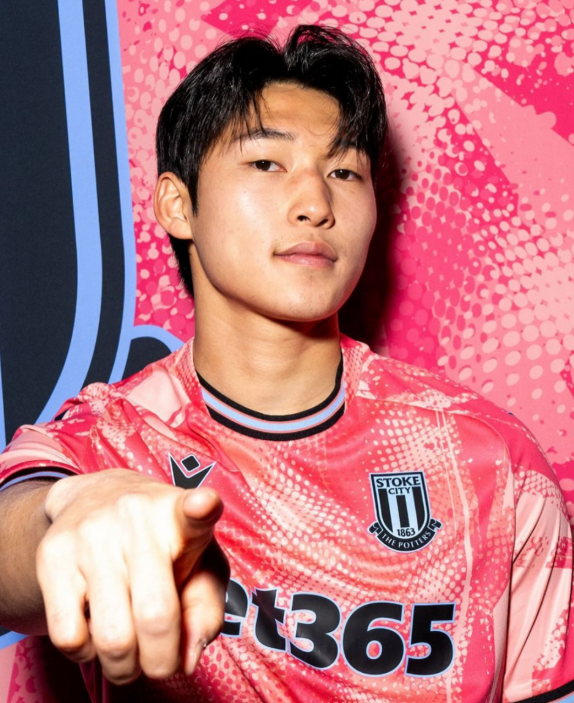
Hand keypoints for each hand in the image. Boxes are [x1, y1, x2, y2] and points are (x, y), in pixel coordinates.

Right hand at [36, 469, 227, 684]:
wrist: (94, 496)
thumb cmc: (164, 542)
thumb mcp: (200, 563)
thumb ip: (206, 609)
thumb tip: (187, 658)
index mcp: (179, 514)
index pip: (194, 511)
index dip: (202, 508)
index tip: (205, 503)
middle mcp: (136, 516)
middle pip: (155, 615)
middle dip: (162, 661)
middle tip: (162, 664)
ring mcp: (90, 534)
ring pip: (111, 638)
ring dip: (124, 666)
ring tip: (130, 652)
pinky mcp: (52, 555)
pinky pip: (68, 637)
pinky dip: (85, 653)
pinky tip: (95, 630)